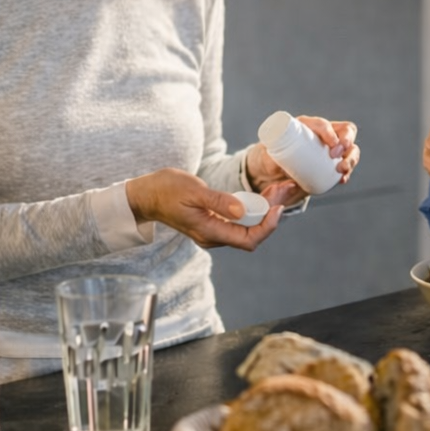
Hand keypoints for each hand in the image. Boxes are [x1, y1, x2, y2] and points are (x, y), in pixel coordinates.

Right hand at [125, 168, 282, 251]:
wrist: (146, 195)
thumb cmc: (166, 190)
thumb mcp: (193, 191)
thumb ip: (218, 201)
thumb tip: (243, 210)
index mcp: (209, 232)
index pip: (249, 240)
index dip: (268, 226)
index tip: (277, 207)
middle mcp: (214, 236)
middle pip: (252, 234)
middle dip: (271, 214)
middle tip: (282, 191)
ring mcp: (213, 231)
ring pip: (247, 228)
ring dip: (264, 211)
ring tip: (276, 191)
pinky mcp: (213, 222)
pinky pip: (239, 221)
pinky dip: (252, 209)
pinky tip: (260, 195)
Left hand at [246, 115, 359, 197]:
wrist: (273, 169)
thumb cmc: (271, 157)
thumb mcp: (268, 156)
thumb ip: (269, 159)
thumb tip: (276, 166)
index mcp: (306, 125)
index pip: (322, 124)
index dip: (329, 132)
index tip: (331, 145)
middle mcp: (322, 133)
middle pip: (345, 130)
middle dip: (347, 142)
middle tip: (337, 157)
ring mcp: (330, 147)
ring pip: (350, 147)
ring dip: (350, 159)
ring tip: (342, 171)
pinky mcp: (332, 161)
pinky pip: (346, 163)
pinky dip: (347, 171)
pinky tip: (342, 179)